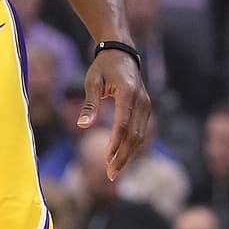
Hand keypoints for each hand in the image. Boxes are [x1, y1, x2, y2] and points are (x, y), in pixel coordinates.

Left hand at [79, 51, 151, 181]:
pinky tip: (122, 156)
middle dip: (123, 156)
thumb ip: (89, 105)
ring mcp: (146, 104)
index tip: (106, 159)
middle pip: (135, 134)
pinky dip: (132, 146)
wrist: (121, 53)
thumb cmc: (103, 67)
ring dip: (129, 154)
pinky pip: (141, 131)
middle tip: (110, 175)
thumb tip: (82, 126)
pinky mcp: (146, 108)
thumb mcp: (92, 82)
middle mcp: (141, 100)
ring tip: (114, 170)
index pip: (123, 124)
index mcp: (128, 92)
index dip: (115, 144)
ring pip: (141, 135)